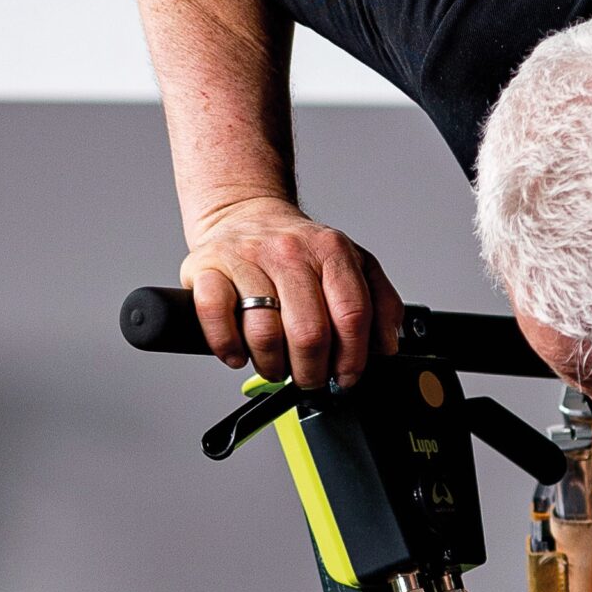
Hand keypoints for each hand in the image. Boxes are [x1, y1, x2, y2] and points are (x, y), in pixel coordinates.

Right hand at [181, 196, 403, 387]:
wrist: (245, 213)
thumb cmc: (298, 252)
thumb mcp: (352, 264)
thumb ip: (380, 303)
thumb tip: (385, 347)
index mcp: (331, 251)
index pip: (352, 317)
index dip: (352, 360)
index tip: (345, 378)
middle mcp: (289, 251)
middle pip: (310, 334)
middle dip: (312, 372)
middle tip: (309, 377)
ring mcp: (246, 257)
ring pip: (264, 333)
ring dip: (272, 366)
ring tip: (276, 365)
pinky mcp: (206, 268)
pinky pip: (216, 318)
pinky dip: (228, 347)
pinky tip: (239, 353)